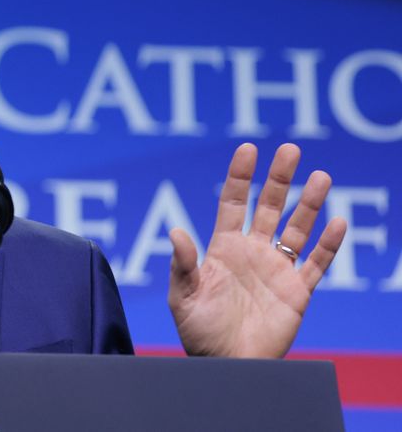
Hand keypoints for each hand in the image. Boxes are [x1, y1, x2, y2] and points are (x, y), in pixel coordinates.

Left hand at [168, 143, 346, 357]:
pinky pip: (316, 263)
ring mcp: (277, 269)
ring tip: (322, 176)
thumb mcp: (183, 297)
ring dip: (310, 204)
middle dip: (279, 178)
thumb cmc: (199, 331)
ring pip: (297, 228)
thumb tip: (176, 231)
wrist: (227, 365)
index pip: (232, 203)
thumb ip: (182, 265)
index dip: (240, 176)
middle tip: (290, 149)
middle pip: (269, 206)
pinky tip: (337, 223)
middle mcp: (252, 252)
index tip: (248, 149)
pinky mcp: (297, 291)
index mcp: (223, 248)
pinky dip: (329, 245)